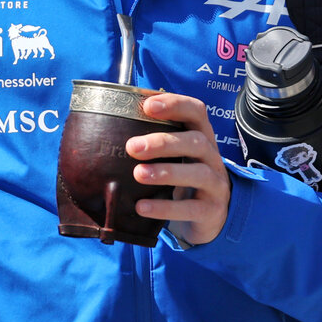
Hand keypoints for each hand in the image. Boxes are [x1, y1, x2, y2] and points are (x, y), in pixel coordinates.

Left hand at [129, 93, 232, 246]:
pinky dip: (166, 207)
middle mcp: (212, 157)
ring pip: (198, 173)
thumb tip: (106, 129)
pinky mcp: (212, 210)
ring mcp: (215, 184)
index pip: (196, 111)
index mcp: (202, 138)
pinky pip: (191, 208)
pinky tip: (142, 207)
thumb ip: (154, 144)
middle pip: (196, 141)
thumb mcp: (176, 158)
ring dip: (166, 172)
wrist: (211, 216)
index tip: (148, 106)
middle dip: (164, 142)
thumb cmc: (183, 179)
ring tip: (138, 174)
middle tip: (132, 147)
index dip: (176, 104)